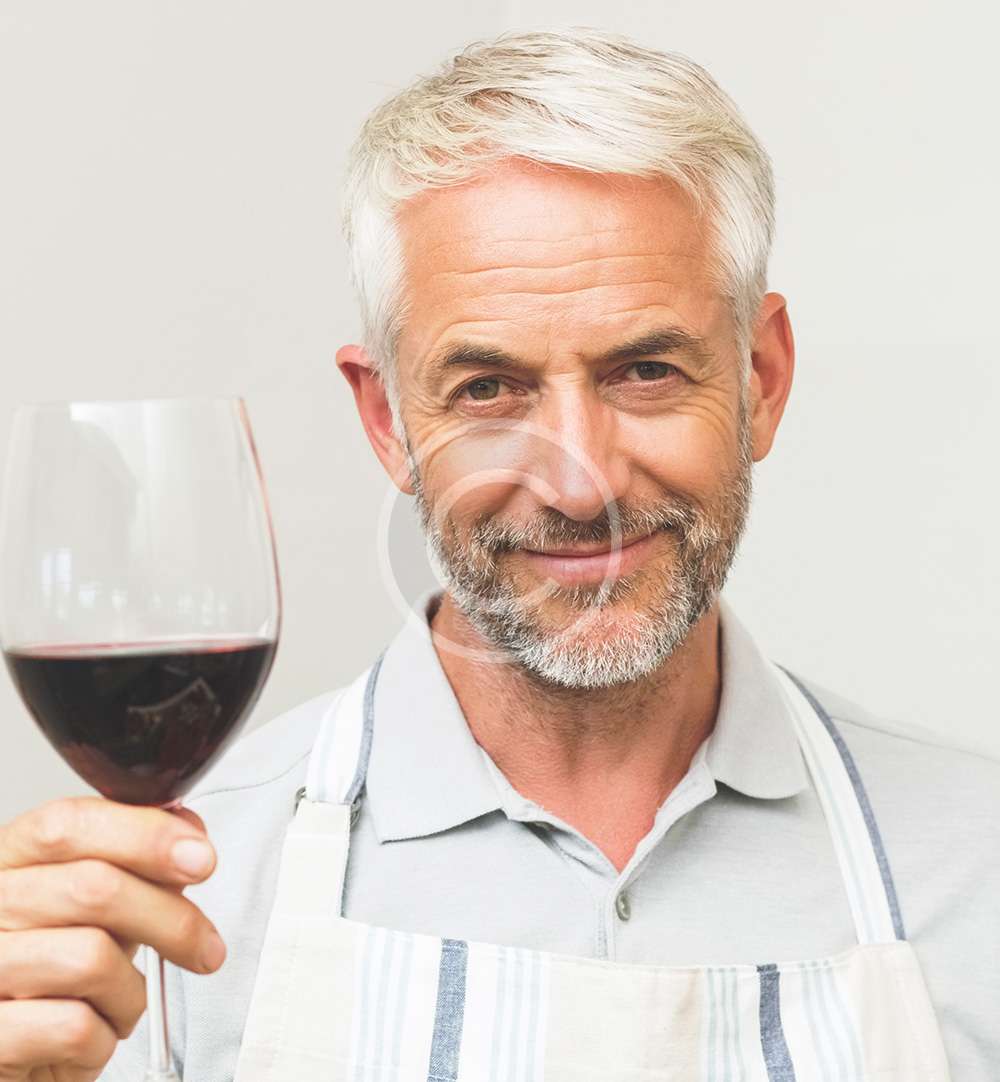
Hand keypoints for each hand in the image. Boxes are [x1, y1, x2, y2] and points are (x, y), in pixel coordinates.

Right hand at [0, 796, 224, 1081]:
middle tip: (205, 944)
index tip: (201, 857)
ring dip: (134, 989)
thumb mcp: (93, 904)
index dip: (144, 835)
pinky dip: (107, 1036)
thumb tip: (190, 840)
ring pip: (89, 958)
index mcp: (10, 860)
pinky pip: (74, 1027)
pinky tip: (97, 1032)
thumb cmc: (56, 969)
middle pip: (92, 888)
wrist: (23, 1045)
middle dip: (171, 918)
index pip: (67, 825)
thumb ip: (135, 864)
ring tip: (129, 999)